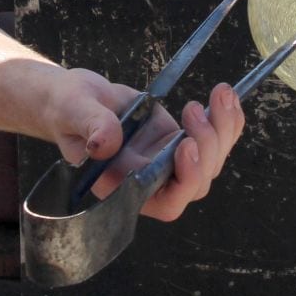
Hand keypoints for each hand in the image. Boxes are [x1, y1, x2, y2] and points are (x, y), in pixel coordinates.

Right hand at [45, 71, 245, 222]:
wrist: (76, 98)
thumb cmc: (67, 109)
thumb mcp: (74, 111)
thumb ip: (91, 126)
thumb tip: (105, 144)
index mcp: (123, 185)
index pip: (167, 202)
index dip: (184, 181)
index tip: (184, 146)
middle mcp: (151, 180)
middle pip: (198, 181)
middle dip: (207, 146)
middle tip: (194, 109)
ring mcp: (168, 161)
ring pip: (213, 160)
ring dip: (224, 129)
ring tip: (220, 93)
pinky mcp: (179, 140)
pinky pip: (215, 139)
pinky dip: (228, 119)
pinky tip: (225, 95)